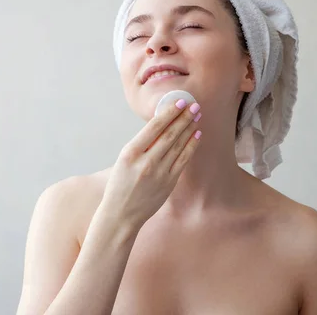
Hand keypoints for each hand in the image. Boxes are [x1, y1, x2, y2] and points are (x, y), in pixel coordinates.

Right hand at [101, 99, 201, 229]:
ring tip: (196, 116)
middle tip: (194, 105)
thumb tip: (162, 126)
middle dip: (183, 117)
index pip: (154, 127)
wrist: (121, 213)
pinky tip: (196, 135)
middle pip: (169, 134)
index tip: (179, 102)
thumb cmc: (120, 184)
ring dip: (189, 128)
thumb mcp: (123, 160)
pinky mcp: (169, 183)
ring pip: (178, 145)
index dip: (169, 113)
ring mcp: (159, 173)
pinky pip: (183, 160)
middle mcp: (146, 162)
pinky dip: (191, 146)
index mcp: (130, 153)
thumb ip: (141, 145)